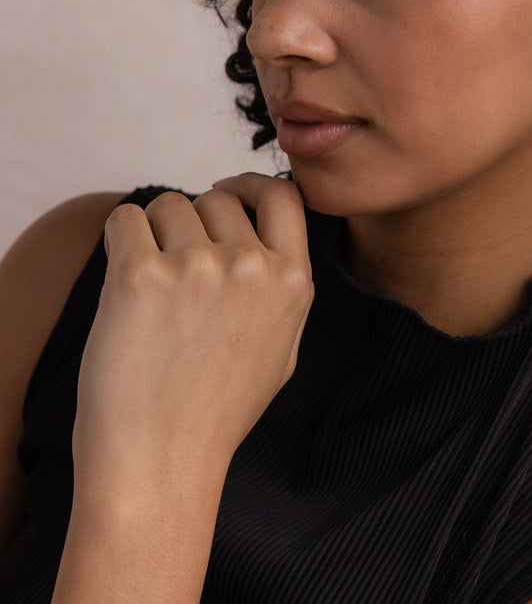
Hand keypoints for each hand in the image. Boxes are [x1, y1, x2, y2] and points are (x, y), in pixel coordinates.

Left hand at [72, 174, 313, 497]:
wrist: (162, 463)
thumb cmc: (217, 413)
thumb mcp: (283, 349)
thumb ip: (283, 288)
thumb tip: (261, 238)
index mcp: (292, 282)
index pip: (283, 195)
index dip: (250, 186)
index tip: (226, 193)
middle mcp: (251, 267)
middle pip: (217, 199)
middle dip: (193, 222)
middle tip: (175, 267)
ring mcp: (197, 268)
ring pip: (169, 205)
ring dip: (155, 234)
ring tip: (150, 286)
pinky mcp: (140, 275)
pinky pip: (125, 218)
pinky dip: (120, 237)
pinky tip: (123, 274)